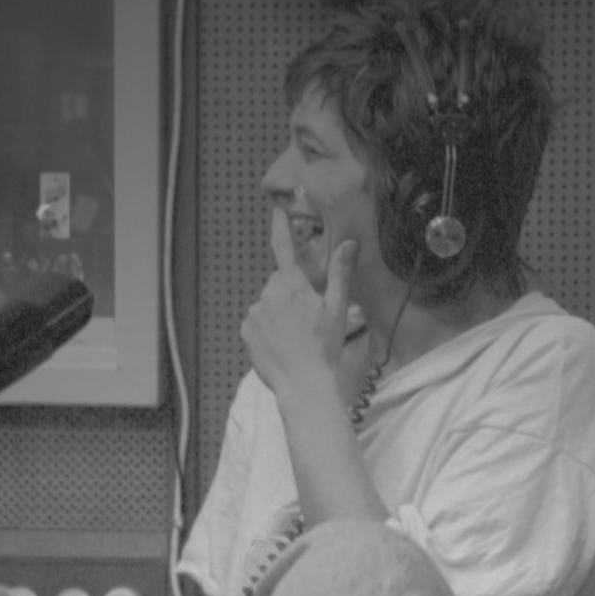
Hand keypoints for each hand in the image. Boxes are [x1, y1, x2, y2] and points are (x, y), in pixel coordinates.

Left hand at [241, 207, 357, 397]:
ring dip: (279, 312)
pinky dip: (267, 328)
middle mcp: (269, 294)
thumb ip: (341, 274)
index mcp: (293, 286)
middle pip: (279, 282)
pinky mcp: (246, 331)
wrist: (303, 384)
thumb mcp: (338, 309)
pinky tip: (282, 344)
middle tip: (309, 315)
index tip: (278, 211)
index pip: (284, 248)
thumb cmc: (325, 347)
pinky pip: (257, 322)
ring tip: (296, 335)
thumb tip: (349, 244)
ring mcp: (254, 313)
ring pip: (268, 303)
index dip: (281, 227)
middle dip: (291, 291)